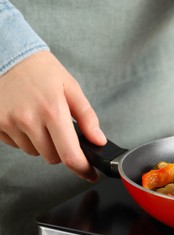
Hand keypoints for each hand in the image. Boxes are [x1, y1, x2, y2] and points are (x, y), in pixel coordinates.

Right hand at [0, 51, 106, 181]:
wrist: (9, 56)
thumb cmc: (43, 71)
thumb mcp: (71, 89)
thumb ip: (87, 117)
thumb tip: (98, 140)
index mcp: (53, 111)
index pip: (70, 154)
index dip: (82, 169)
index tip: (89, 174)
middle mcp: (29, 120)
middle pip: (53, 157)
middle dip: (62, 149)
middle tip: (60, 128)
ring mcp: (9, 124)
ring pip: (35, 152)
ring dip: (43, 143)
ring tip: (40, 118)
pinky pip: (17, 145)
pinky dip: (25, 138)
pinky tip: (26, 119)